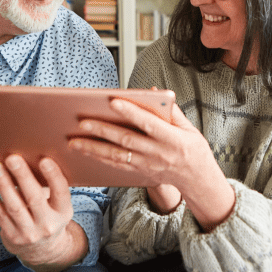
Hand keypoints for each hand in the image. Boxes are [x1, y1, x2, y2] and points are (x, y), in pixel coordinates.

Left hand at [0, 155, 86, 271]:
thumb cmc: (48, 215)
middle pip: (34, 199)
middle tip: (12, 158)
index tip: (44, 160)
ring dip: (3, 184)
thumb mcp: (57, 205)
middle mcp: (48, 224)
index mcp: (63, 212)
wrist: (42, 249)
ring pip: (14, 206)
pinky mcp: (12, 237)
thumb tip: (31, 157)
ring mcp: (29, 233)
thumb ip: (50, 187)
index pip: (61, 192)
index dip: (53, 176)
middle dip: (22, 177)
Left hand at [69, 100, 234, 230]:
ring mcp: (147, 165)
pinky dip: (99, 159)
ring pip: (116, 156)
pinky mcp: (140, 173)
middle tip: (82, 123)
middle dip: (102, 131)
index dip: (131, 112)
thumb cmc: (193, 149)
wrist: (197, 179)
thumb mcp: (189, 128)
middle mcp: (158, 153)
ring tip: (73, 141)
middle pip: (126, 140)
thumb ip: (170, 110)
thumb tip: (152, 91)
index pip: (148, 123)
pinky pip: (117, 166)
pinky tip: (85, 152)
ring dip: (93, 148)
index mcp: (172, 138)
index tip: (113, 101)